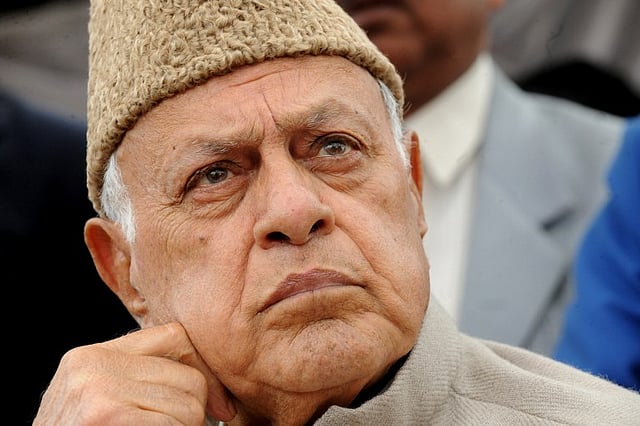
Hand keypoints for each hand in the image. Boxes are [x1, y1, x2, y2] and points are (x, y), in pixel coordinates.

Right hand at [33, 322, 235, 424]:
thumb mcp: (99, 401)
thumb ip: (138, 379)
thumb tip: (211, 389)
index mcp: (92, 355)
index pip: (174, 335)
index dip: (203, 368)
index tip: (220, 404)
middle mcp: (93, 364)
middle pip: (188, 377)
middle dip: (195, 412)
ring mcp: (97, 389)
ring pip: (189, 406)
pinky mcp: (105, 414)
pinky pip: (173, 425)